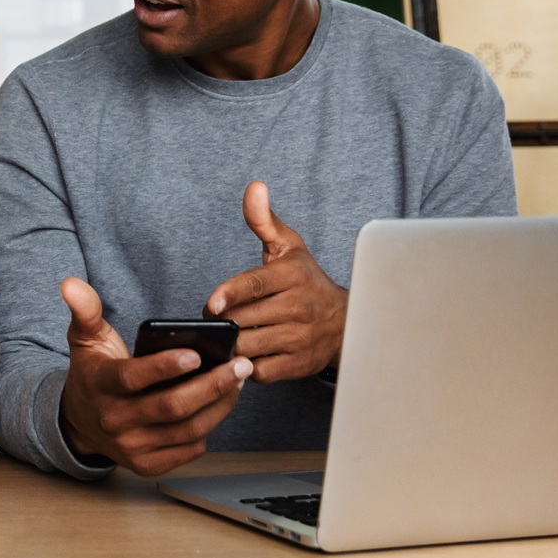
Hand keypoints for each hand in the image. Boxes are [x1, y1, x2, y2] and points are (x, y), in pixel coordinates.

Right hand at [56, 277, 250, 477]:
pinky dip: (210, 427)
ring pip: (187, 430)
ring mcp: (131, 447)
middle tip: (239, 365)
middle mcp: (114, 420)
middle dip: (212, 385)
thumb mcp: (86, 340)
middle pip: (171, 407)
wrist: (80, 424)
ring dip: (219, 405)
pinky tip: (221, 405)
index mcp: (100, 385)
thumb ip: (85, 311)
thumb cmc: (94, 374)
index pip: (132, 378)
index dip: (164, 368)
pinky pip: (189, 449)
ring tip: (238, 382)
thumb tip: (72, 284)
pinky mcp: (147, 464)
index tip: (195, 355)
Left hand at [206, 181, 347, 383]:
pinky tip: (243, 356)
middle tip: (213, 320)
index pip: (255, 285)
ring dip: (231, 345)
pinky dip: (245, 366)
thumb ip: (264, 220)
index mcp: (292, 275)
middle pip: (244, 319)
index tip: (210, 305)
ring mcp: (300, 339)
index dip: (230, 294)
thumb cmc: (306, 280)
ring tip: (224, 338)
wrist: (346, 322)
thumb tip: (254, 186)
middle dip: (223, 322)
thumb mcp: (288, 246)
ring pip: (249, 346)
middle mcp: (298, 307)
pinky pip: (260, 371)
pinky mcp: (298, 365)